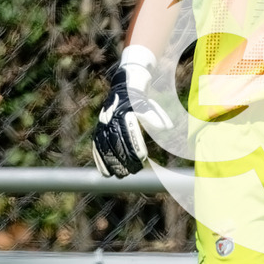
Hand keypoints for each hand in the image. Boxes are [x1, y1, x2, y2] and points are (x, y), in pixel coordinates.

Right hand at [92, 51, 172, 177]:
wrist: (123, 88)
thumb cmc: (141, 100)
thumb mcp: (149, 105)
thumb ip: (156, 116)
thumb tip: (166, 128)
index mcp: (124, 111)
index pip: (129, 130)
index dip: (135, 144)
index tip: (143, 157)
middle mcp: (111, 118)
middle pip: (116, 141)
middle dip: (124, 157)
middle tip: (135, 170)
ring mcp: (103, 125)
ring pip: (105, 146)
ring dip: (112, 162)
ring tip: (121, 175)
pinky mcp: (99, 131)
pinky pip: (97, 147)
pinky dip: (100, 161)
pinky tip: (106, 173)